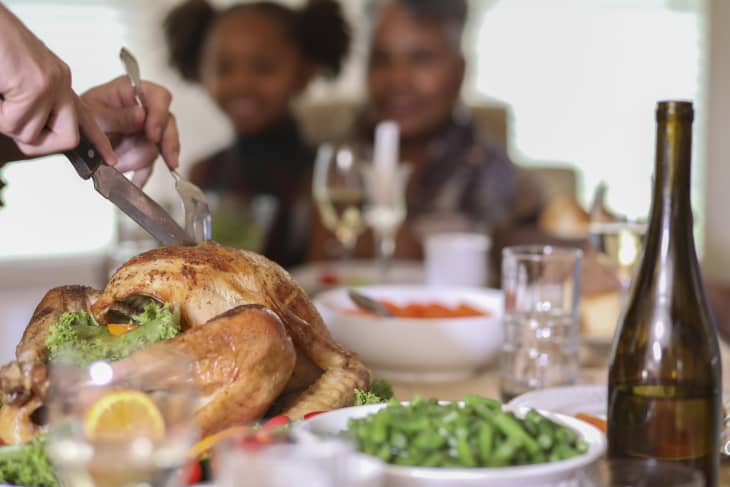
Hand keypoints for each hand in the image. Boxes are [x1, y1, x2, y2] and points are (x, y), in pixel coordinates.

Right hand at [0, 5, 114, 162]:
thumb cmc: (0, 50)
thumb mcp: (20, 82)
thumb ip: (33, 105)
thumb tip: (33, 132)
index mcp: (57, 80)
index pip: (85, 116)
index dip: (97, 140)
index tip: (110, 158)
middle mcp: (59, 83)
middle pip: (67, 138)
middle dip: (39, 142)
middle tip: (14, 120)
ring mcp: (51, 85)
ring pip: (31, 134)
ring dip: (7, 122)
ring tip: (2, 96)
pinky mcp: (37, 87)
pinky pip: (14, 123)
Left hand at [81, 76, 179, 186]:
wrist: (68, 134)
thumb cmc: (77, 115)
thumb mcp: (92, 113)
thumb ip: (117, 116)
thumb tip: (141, 115)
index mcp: (132, 92)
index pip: (159, 97)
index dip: (160, 114)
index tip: (154, 133)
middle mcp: (143, 110)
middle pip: (168, 123)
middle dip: (168, 143)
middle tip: (168, 158)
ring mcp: (145, 131)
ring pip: (160, 146)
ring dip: (144, 159)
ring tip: (129, 168)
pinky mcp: (141, 149)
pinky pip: (148, 164)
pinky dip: (141, 175)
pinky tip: (135, 182)